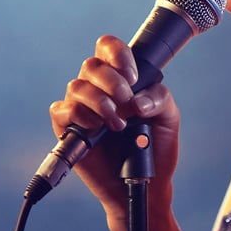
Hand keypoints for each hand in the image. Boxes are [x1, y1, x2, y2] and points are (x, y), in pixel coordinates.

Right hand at [49, 35, 181, 215]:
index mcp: (121, 78)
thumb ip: (159, 98)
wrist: (144, 184)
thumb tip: (136, 100)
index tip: (132, 76)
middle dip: (113, 83)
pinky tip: (96, 128)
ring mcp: (81, 108)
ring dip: (100, 102)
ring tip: (117, 124)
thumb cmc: (155, 148)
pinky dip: (79, 115)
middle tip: (127, 105)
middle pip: (92, 65)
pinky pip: (61, 109)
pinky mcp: (67, 129)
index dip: (117, 54)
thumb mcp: (168, 118)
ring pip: (77, 85)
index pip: (108, 47)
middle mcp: (98, 89)